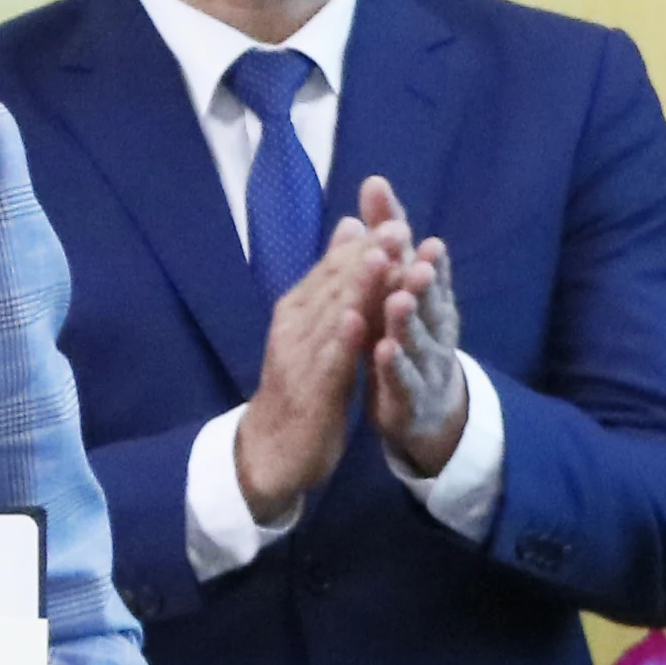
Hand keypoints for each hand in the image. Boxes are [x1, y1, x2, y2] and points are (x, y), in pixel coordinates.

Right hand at [230, 215, 400, 521]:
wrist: (270, 448)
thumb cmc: (300, 381)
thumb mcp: (316, 326)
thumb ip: (332, 278)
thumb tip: (351, 225)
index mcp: (298, 308)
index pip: (333, 269)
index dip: (364, 245)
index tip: (392, 217)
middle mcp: (295, 326)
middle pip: (334, 286)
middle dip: (366, 256)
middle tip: (395, 228)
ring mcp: (299, 357)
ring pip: (332, 317)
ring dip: (356, 289)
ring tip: (380, 260)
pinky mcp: (309, 392)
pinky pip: (326, 362)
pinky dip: (340, 340)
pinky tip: (357, 322)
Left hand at [357, 181, 468, 476]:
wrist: (424, 406)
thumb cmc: (406, 332)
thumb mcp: (394, 284)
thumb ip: (384, 239)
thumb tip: (374, 183)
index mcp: (428, 295)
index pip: (421, 263)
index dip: (416, 246)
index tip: (410, 224)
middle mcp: (433, 324)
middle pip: (428, 299)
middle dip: (424, 279)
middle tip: (420, 260)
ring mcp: (425, 361)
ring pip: (417, 338)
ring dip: (408, 319)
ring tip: (399, 299)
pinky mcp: (410, 394)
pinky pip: (402, 378)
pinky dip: (395, 365)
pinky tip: (384, 350)